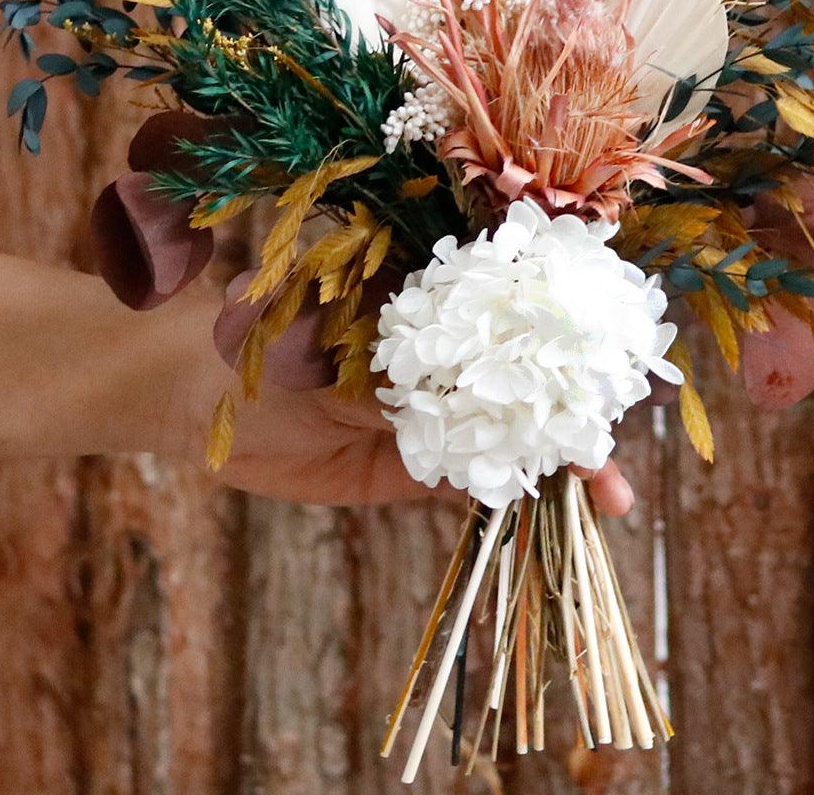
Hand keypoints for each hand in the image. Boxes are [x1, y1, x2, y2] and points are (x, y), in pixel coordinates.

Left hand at [194, 277, 634, 512]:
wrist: (195, 391)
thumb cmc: (266, 330)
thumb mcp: (344, 336)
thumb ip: (412, 362)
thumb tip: (485, 376)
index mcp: (438, 299)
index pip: (522, 315)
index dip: (570, 343)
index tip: (610, 366)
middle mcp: (448, 353)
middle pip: (532, 381)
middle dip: (579, 415)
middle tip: (618, 460)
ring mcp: (434, 411)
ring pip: (511, 436)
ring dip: (559, 465)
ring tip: (608, 499)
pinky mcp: (410, 466)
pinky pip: (471, 483)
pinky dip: (512, 498)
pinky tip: (550, 515)